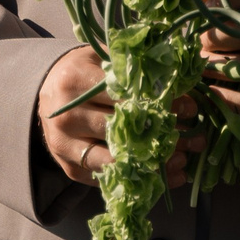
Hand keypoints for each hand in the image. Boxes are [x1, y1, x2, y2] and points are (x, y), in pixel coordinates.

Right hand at [36, 44, 205, 187]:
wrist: (44, 95)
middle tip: (195, 139)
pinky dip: (139, 180)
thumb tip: (177, 80)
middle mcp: (67, 115)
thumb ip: (133, 67)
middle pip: (123, 130)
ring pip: (117, 160)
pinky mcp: (70, 169)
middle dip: (164, 136)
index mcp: (76, 81)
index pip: (126, 96)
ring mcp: (66, 145)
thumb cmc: (82, 74)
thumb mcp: (101, 58)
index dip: (161, 104)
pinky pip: (108, 179)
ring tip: (184, 161)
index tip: (190, 109)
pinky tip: (165, 177)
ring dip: (155, 164)